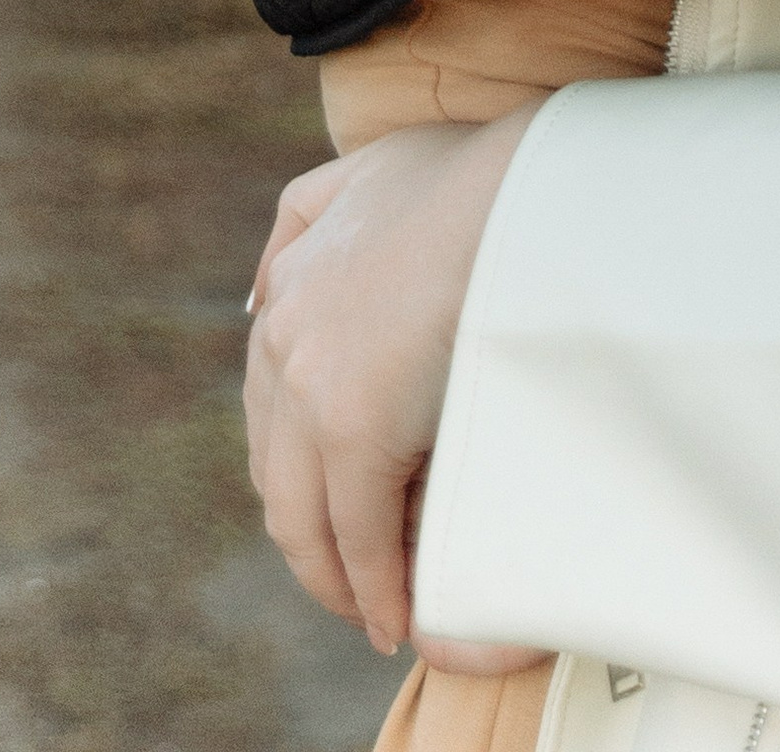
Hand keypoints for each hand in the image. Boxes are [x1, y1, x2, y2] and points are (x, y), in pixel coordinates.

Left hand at [245, 109, 536, 661]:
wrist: (522, 184)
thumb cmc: (473, 173)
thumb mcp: (371, 168)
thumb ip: (307, 214)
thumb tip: (257, 291)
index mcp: (286, 286)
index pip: (269, 407)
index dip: (298, 465)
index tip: (333, 506)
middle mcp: (282, 336)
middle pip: (276, 471)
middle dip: (310, 531)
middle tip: (351, 575)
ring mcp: (312, 385)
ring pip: (302, 514)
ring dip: (334, 573)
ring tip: (371, 609)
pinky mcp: (356, 428)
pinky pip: (358, 531)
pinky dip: (372, 583)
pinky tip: (394, 611)